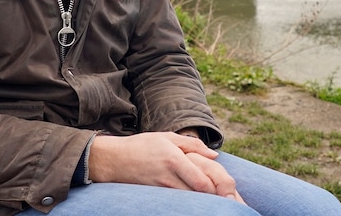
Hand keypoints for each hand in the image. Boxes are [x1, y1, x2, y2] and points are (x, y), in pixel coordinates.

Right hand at [88, 132, 243, 202]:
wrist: (113, 160)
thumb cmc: (141, 145)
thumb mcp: (166, 137)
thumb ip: (192, 145)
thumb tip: (215, 155)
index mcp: (174, 159)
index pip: (201, 181)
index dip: (216, 188)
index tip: (226, 189)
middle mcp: (168, 177)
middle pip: (198, 195)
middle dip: (213, 198)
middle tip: (227, 199)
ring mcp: (161, 190)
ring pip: (188, 202)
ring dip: (202, 202)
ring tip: (214, 201)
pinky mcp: (156, 197)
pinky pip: (177, 203)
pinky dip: (188, 203)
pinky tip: (195, 202)